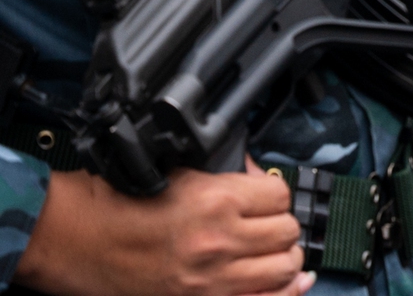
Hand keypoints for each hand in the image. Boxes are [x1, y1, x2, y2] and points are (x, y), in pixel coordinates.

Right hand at [17, 159, 311, 295]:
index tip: (265, 197)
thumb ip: (225, 177)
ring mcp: (211, 278)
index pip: (281, 195)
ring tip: (275, 253)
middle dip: (281, 226)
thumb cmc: (117, 203)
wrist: (74, 239)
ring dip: (283, 258)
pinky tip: (293, 284)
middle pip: (287, 232)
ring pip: (283, 268)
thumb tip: (257, 176)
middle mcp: (220, 240)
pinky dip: (282, 293)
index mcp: (217, 199)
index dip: (274, 194)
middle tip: (269, 225)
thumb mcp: (180, 174)